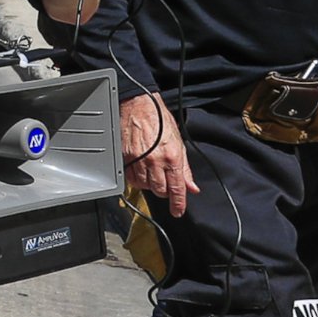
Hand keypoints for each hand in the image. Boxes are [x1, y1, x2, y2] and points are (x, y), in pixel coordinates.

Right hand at [121, 91, 195, 217]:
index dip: (178, 204)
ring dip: (149, 185)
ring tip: (152, 175)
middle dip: (164, 191)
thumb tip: (191, 186)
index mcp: (172, 157)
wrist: (139, 105)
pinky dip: (136, 179)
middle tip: (165, 185)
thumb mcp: (179, 143)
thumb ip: (185, 169)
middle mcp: (155, 160)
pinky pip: (130, 177)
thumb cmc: (159, 118)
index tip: (178, 212)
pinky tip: (140, 172)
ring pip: (144, 186)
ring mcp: (139, 159)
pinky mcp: (125, 156)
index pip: (176, 188)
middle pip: (159, 190)